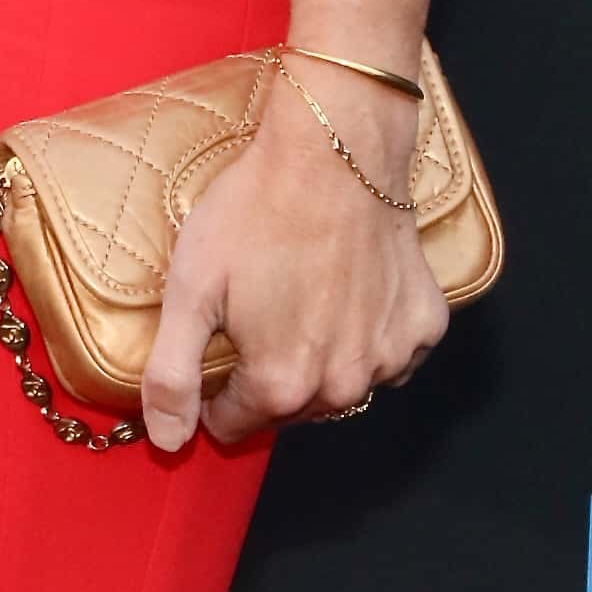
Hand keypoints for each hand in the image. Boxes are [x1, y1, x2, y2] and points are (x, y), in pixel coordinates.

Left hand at [138, 64, 445, 453]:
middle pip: (290, 409)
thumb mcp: (190, 291)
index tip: (215, 346)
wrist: (334, 150)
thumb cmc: (257, 212)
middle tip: (255, 313)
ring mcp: (390, 356)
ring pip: (341, 385)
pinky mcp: (424, 324)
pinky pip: (389, 355)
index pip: (235, 423)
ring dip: (319, 360)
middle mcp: (343, 385)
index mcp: (282, 384)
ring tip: (300, 300)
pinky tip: (348, 295)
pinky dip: (368, 337)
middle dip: (267, 376)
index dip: (215, 391)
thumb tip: (167, 440)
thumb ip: (172, 376)